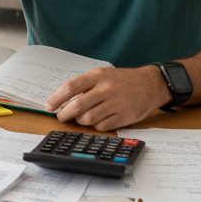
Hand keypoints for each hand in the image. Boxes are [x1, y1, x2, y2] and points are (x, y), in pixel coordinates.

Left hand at [45, 66, 171, 132]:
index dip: (57, 98)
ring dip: (80, 120)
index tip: (49, 106)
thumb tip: (62, 101)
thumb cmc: (122, 81)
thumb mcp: (103, 75)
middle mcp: (106, 89)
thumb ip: (84, 86)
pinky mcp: (124, 116)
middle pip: (77, 106)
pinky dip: (96, 125)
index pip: (71, 87)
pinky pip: (101, 126)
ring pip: (88, 118)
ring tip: (81, 117)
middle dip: (64, 114)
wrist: (151, 84)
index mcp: (98, 76)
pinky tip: (98, 119)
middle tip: (61, 117)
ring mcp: (116, 103)